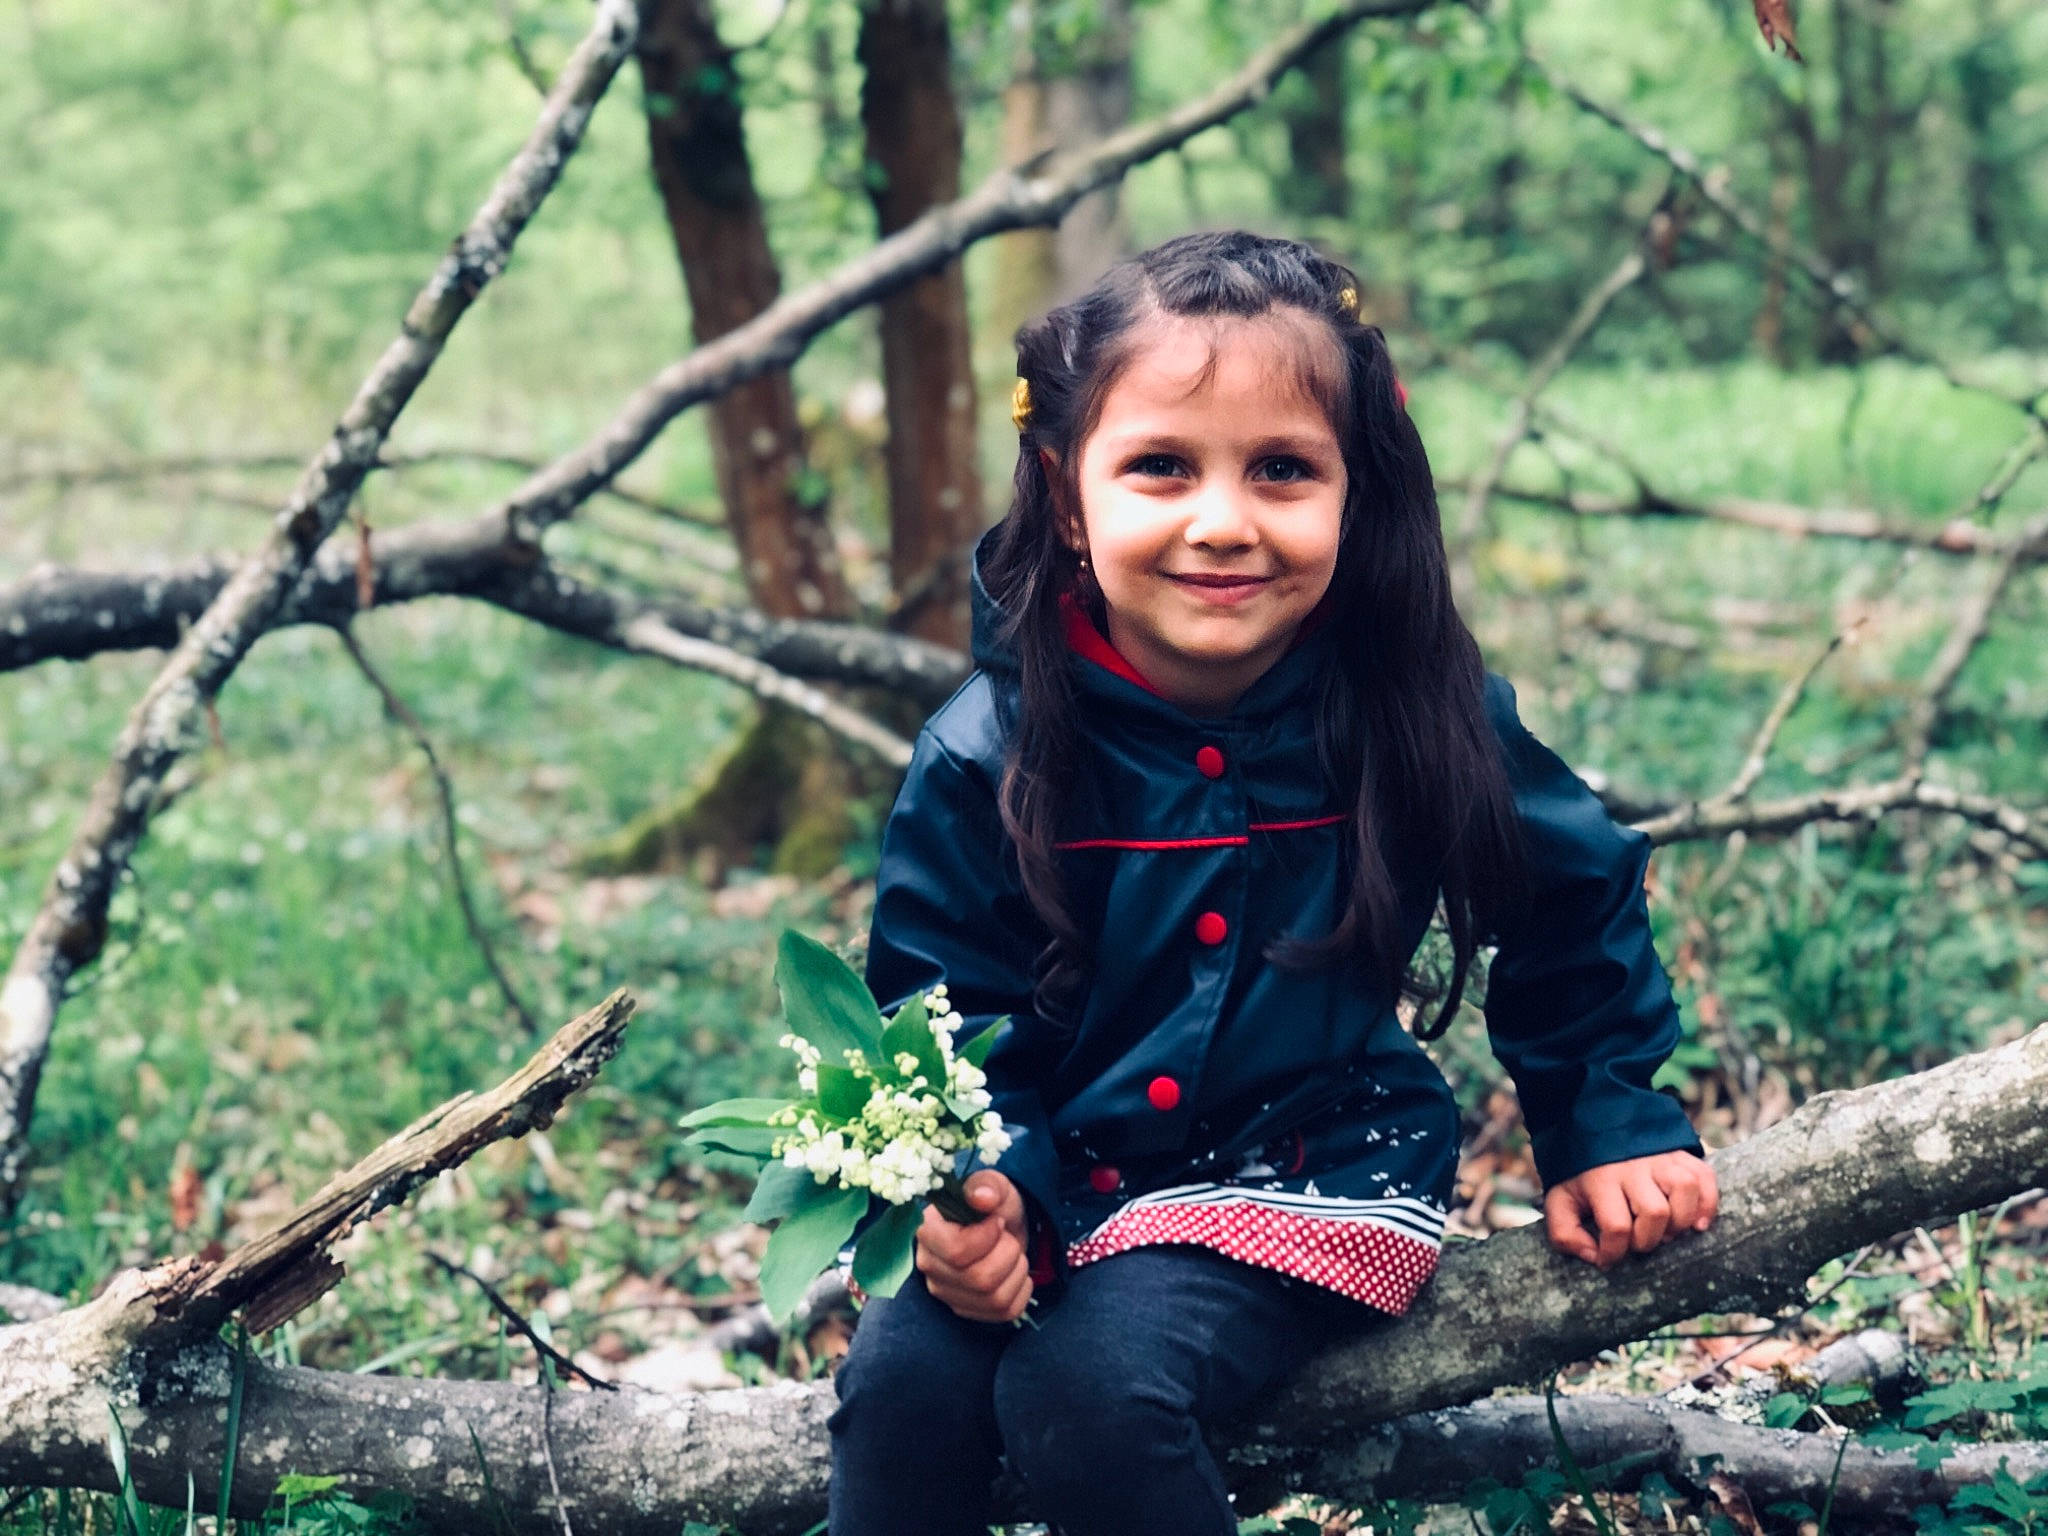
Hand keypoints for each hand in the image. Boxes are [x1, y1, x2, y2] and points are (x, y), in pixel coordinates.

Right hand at [916, 1170, 1033, 1321]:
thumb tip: (982, 1197)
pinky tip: (1014, 1272)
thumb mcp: (994, 1185)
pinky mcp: (965, 1310)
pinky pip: (1005, 1312)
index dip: (987, 1237)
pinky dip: (1022, 1290)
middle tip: (1007, 1237)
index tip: (997, 1221)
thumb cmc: (992, 1205)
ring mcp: (946, 1293)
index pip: (956, 1251)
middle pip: (980, 1279)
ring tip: (1012, 1253)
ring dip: (1017, 1271)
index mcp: (928, 1232)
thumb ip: (988, 1185)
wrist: (1000, 1228)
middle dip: (1008, 1254)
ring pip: (995, 1298)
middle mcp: (930, 1267)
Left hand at [1543, 1150, 1718, 1268]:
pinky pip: (1705, 1176)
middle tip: (1640, 1242)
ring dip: (1681, 1220)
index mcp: (1600, 1179)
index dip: (1614, 1252)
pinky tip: (1697, 1223)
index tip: (1609, 1259)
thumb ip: (1565, 1233)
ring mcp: (1660, 1158)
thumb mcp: (1560, 1200)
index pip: (1616, 1225)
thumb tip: (1595, 1257)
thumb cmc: (1581, 1174)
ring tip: (1668, 1232)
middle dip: (1649, 1239)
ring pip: (1685, 1188)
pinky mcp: (1680, 1155)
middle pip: (1655, 1210)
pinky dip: (1708, 1203)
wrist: (1593, 1126)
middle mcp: (1633, 1167)